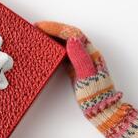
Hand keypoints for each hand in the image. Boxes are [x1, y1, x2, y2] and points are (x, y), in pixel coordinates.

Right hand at [36, 21, 137, 137]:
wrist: (101, 111)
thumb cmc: (95, 97)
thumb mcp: (86, 77)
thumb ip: (80, 58)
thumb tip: (71, 40)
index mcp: (90, 54)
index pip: (72, 34)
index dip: (56, 28)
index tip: (41, 26)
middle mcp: (87, 55)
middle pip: (69, 36)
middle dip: (52, 30)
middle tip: (36, 28)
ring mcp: (82, 61)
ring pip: (66, 43)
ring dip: (52, 37)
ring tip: (38, 36)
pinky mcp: (76, 69)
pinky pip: (64, 53)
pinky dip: (54, 48)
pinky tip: (46, 51)